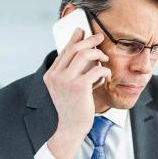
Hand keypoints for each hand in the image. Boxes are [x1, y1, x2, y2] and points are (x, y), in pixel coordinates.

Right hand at [44, 29, 111, 158]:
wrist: (70, 128)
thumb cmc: (73, 108)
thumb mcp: (68, 88)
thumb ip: (73, 73)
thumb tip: (86, 55)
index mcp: (51, 75)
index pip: (64, 51)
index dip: (74, 39)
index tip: (82, 31)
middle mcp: (55, 76)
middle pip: (74, 49)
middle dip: (89, 40)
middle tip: (100, 37)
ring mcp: (66, 81)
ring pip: (85, 55)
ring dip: (98, 54)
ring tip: (105, 59)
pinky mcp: (79, 87)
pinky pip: (96, 70)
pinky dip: (104, 71)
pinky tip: (107, 76)